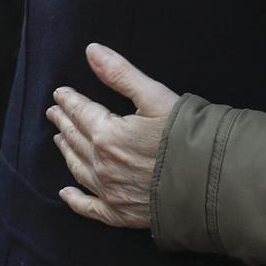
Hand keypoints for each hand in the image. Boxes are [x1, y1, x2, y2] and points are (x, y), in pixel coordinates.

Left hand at [50, 43, 178, 229]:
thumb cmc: (188, 135)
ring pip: (78, 169)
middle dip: (64, 122)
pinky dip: (75, 200)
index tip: (60, 94)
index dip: (70, 101)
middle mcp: (102, 165)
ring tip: (59, 139)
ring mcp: (110, 192)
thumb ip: (121, 74)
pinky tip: (65, 193)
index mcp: (107, 135)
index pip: (82, 113)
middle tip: (54, 112)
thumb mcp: (157, 97)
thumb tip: (92, 51)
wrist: (211, 181)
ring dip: (66, 151)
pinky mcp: (121, 213)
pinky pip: (89, 208)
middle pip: (76, 139)